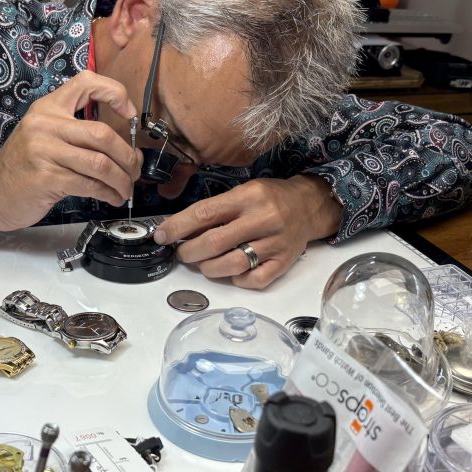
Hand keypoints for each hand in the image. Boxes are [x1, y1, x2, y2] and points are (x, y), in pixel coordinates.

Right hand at [0, 71, 140, 235]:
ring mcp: (43, 151)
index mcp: (48, 107)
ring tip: (126, 188)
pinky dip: (108, 193)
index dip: (115, 92)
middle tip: (135, 169)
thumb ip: (76, 132)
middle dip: (127, 156)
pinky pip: (89, 184)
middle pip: (102, 134)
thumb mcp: (44, 135)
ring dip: (121, 179)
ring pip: (100, 163)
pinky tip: (112, 197)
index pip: (86, 82)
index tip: (129, 114)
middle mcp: (45, 124)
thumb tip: (125, 146)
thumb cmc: (24, 166)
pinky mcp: (46, 177)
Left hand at [153, 176, 342, 288]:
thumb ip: (216, 209)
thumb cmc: (270, 198)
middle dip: (189, 252)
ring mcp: (275, 244)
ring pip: (231, 265)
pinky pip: (253, 280)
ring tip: (203, 264)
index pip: (204, 214)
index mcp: (249, 197)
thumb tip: (181, 229)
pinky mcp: (283, 263)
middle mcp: (263, 219)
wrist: (310, 206)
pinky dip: (236, 280)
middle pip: (214, 243)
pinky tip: (231, 272)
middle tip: (182, 254)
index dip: (177, 227)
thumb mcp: (244, 191)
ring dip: (208, 269)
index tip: (161, 236)